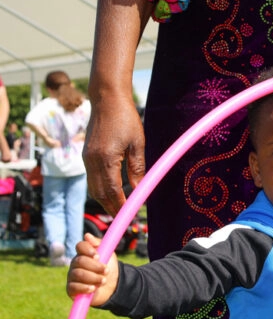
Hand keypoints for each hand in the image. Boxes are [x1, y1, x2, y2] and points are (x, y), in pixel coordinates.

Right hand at [67, 233, 118, 305]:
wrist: (112, 286)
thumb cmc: (108, 267)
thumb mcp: (108, 254)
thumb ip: (99, 244)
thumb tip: (87, 236)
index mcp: (84, 253)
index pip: (80, 246)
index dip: (88, 250)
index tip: (98, 256)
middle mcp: (75, 263)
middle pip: (80, 261)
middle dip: (95, 266)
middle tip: (106, 271)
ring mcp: (72, 276)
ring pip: (78, 274)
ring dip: (93, 277)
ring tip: (104, 281)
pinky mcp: (71, 289)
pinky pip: (73, 287)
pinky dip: (85, 288)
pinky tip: (93, 288)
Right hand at [83, 98, 144, 215]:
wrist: (106, 100)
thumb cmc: (126, 118)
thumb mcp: (138, 144)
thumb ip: (137, 169)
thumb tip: (139, 190)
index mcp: (106, 158)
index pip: (112, 191)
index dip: (120, 206)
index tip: (129, 217)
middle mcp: (92, 161)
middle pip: (99, 193)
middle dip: (111, 208)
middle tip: (124, 218)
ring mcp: (86, 158)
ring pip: (93, 188)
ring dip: (105, 201)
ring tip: (119, 209)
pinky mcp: (86, 155)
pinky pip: (92, 178)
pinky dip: (101, 189)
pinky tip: (112, 193)